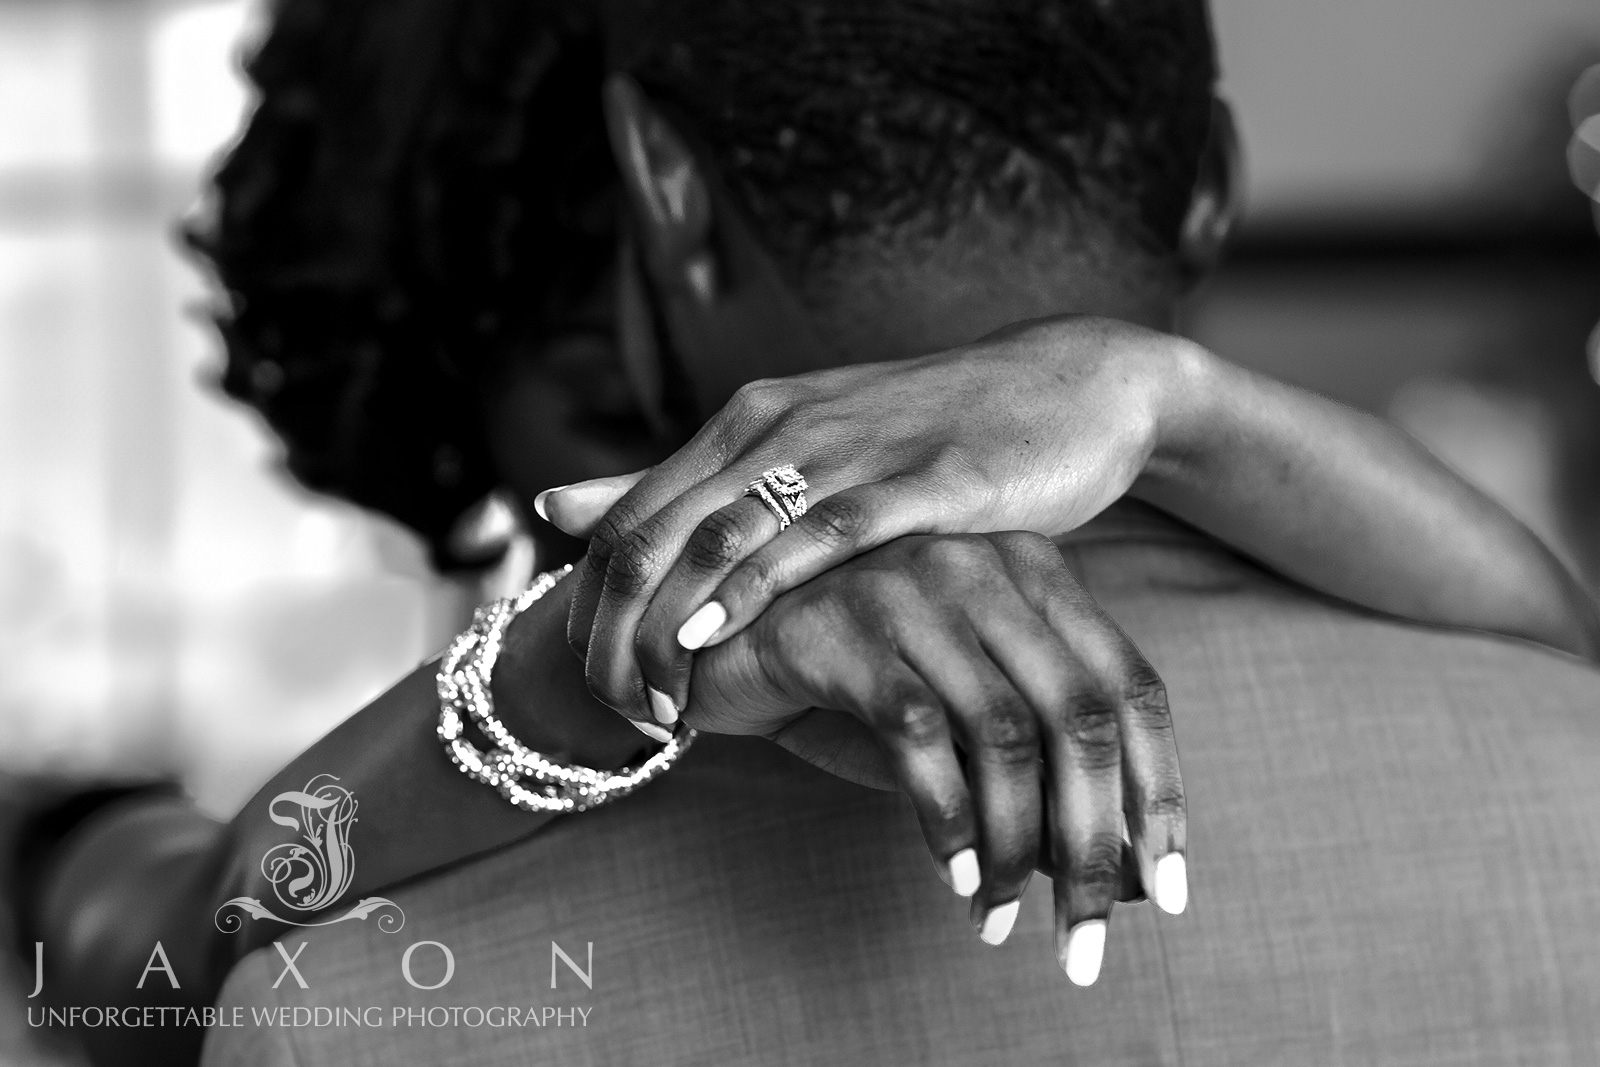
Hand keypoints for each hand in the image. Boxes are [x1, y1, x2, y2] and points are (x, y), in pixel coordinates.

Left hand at [541, 314, 1204, 735]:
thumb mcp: (803, 448)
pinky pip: (810, 539)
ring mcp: (845, 451)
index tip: (589, 680)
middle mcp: (779, 427)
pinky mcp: (913, 481)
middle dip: (611, 631)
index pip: (626, 517)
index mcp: (747, 422)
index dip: (589, 605)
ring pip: (714, 539)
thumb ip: (688, 482)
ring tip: (644, 701)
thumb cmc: (928, 433)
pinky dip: (747, 592)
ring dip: (663, 627)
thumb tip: (556, 503)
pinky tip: (706, 638)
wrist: (1067, 390)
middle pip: (651, 535)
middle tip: (608, 710)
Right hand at [684, 531, 1187, 979]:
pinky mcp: (842, 624)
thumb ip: (1037, 776)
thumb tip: (1127, 877)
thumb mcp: (961, 725)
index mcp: (1036, 574)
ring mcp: (913, 585)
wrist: (721, 640)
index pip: (1133, 688)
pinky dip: (946, 816)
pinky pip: (918, 732)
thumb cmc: (854, 685)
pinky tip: (955, 873)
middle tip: (1088, 941)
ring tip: (1004, 918)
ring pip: (1005, 732)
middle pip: (1081, 716)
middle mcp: (985, 566)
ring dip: (1017, 846)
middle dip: (1094, 843)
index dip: (1160, 795)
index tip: (1165, 894)